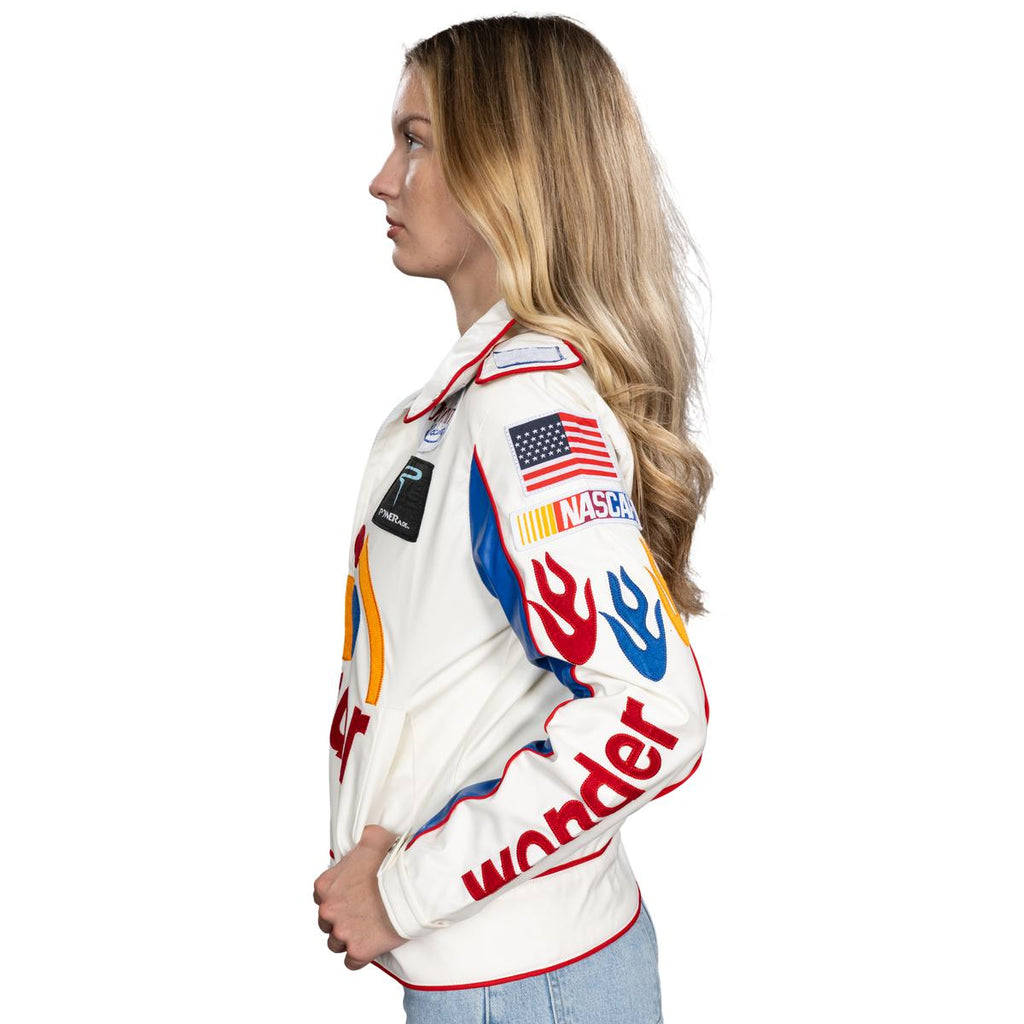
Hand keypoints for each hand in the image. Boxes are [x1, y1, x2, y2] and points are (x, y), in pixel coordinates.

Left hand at [313, 824, 407, 968]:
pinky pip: (351, 962)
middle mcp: (328, 910)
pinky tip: (370, 946)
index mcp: (326, 885)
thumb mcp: (374, 837)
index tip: (352, 896)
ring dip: (348, 938)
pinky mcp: (357, 951)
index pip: (320, 896)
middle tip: (361, 913)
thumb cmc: (393, 863)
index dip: (337, 897)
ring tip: (367, 929)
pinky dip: (359, 957)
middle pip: (326, 921)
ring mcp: (341, 933)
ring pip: (335, 943)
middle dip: (340, 919)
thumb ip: (364, 836)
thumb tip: (368, 832)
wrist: (410, 889)